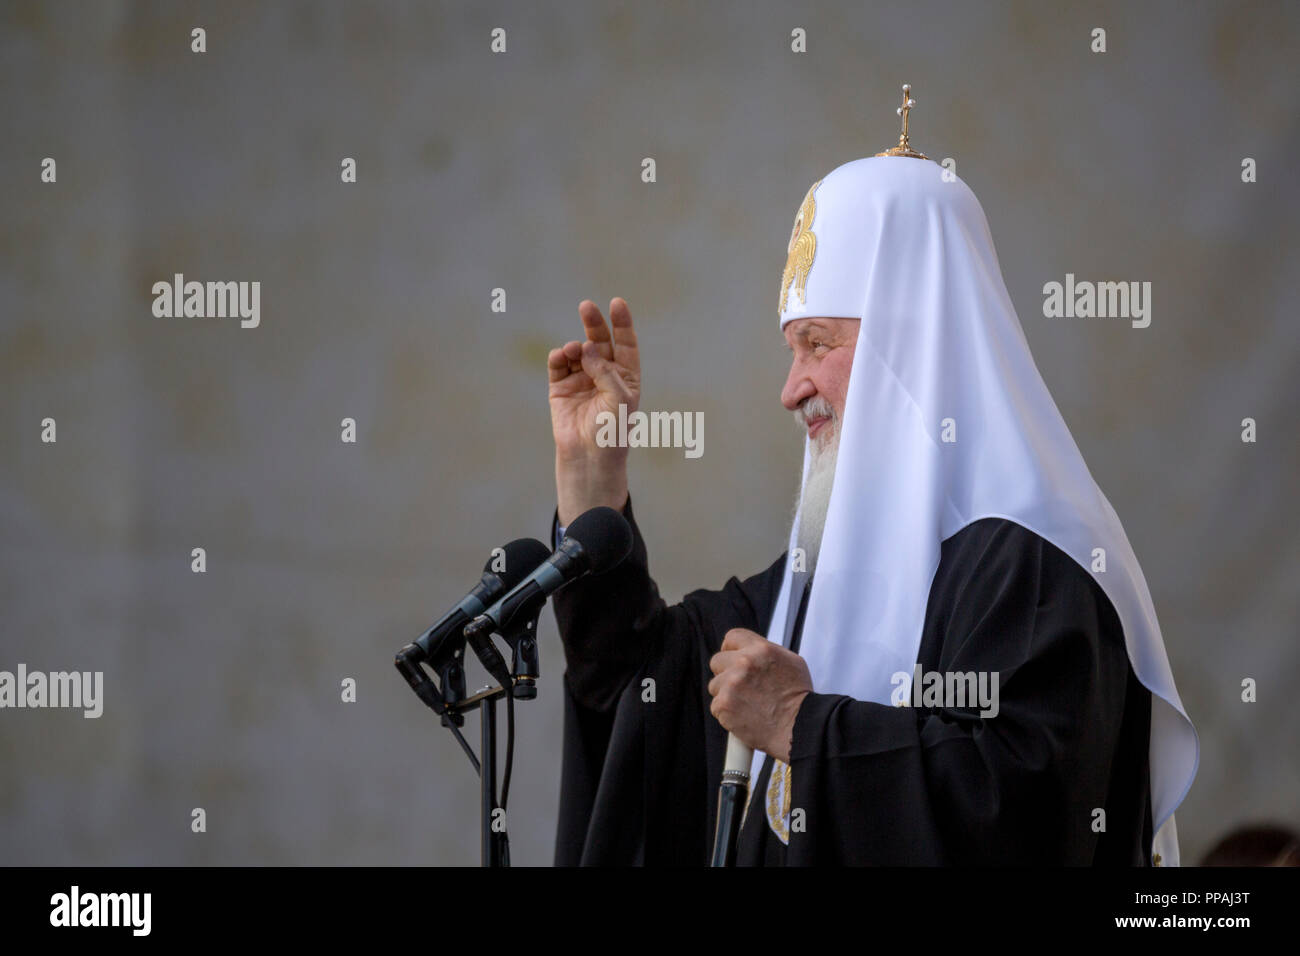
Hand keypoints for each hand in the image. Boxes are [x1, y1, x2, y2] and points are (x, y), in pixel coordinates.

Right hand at [548, 298, 640, 523]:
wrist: (589, 458)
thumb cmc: (612, 432)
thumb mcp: (620, 398)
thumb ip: (605, 370)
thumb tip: (584, 347)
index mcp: (626, 376)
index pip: (625, 343)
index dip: (622, 322)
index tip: (617, 303)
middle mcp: (604, 375)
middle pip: (599, 341)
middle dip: (594, 323)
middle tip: (586, 307)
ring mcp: (581, 380)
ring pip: (577, 351)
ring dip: (575, 346)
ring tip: (573, 351)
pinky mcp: (560, 388)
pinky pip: (558, 365)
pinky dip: (558, 356)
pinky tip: (561, 356)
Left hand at [708, 628, 812, 762]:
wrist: (799, 728)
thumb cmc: (799, 698)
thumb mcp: (791, 662)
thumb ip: (766, 653)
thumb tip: (751, 651)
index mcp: (761, 649)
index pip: (732, 637)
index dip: (731, 649)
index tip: (732, 660)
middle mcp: (743, 663)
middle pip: (717, 661)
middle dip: (726, 673)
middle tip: (741, 687)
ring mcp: (731, 684)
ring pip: (715, 685)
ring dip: (726, 694)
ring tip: (746, 704)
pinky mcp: (724, 705)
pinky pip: (716, 706)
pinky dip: (726, 713)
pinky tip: (743, 716)